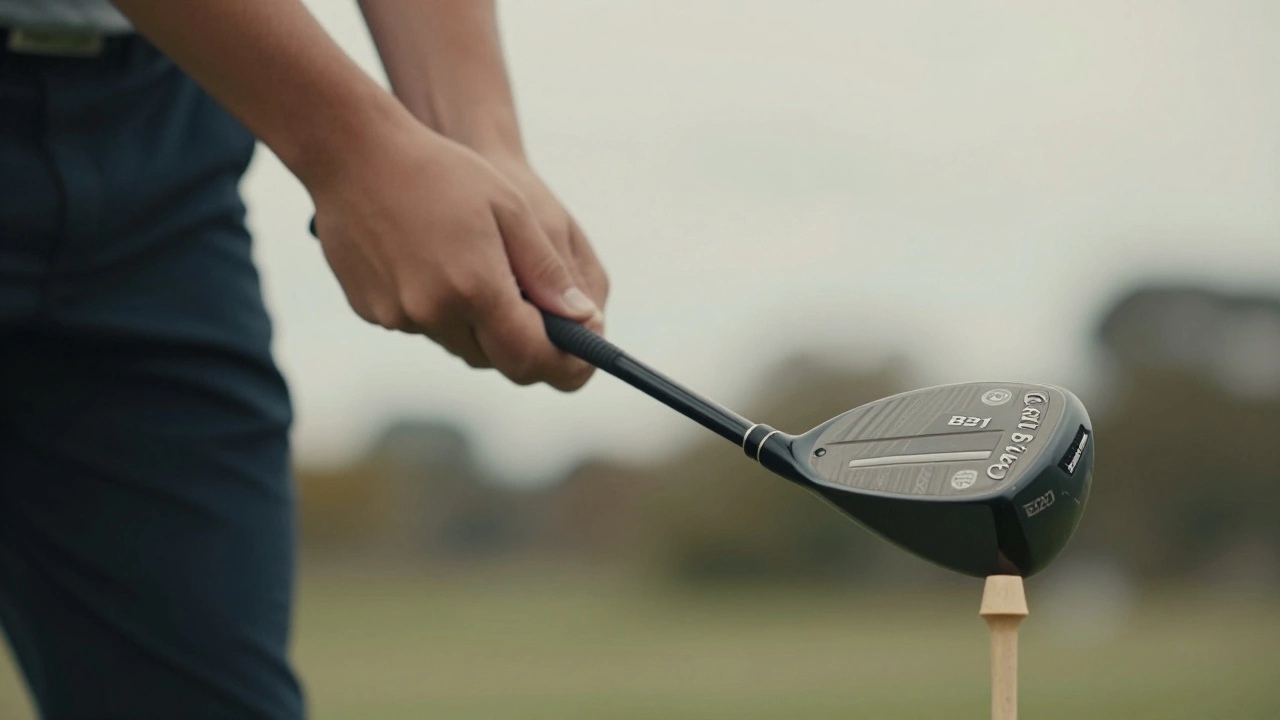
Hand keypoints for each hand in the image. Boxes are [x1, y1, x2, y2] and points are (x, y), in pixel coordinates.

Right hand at [307, 119, 602, 390]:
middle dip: (525, 343)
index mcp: (474, 288)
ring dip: (482, 325)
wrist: (351, 152)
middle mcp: (434, 313)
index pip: (531, 356)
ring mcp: (397, 317)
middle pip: (497, 358)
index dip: (564, 362)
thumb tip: (584, 319)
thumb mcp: (510, 210)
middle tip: (543, 312)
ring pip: (460, 344)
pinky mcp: (372, 312)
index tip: (583, 354)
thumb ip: (547, 271)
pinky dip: (442, 310)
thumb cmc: (440, 171)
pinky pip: (423, 326)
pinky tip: (438, 263)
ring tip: (484, 270)